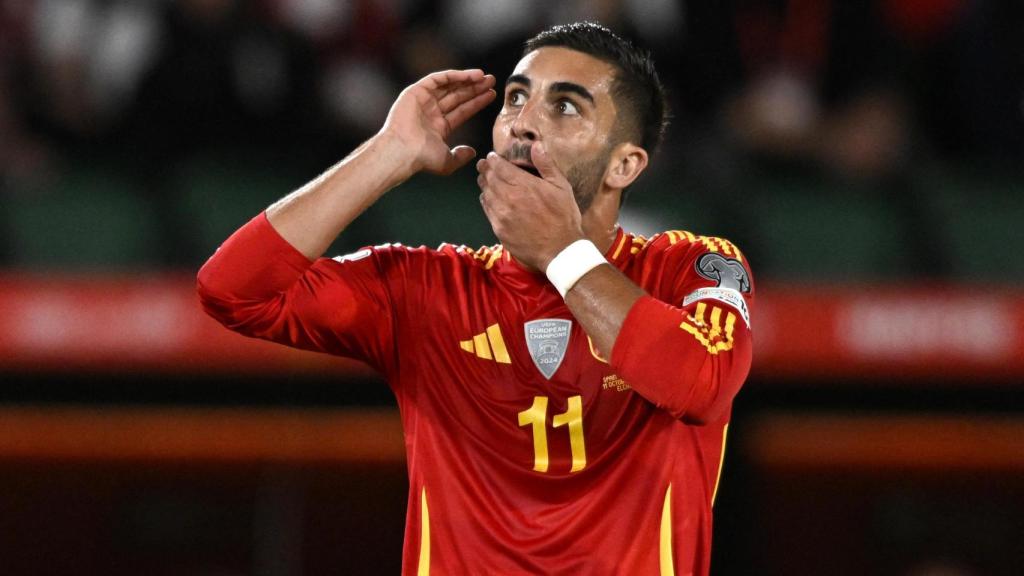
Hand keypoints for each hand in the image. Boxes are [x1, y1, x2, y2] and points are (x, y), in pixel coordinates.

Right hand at [380, 69, 495, 176]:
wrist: (402, 151)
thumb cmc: (421, 159)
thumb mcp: (446, 162)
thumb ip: (460, 157)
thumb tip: (472, 152)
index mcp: (438, 127)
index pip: (462, 111)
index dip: (476, 102)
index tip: (492, 95)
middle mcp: (431, 112)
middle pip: (457, 96)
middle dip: (474, 88)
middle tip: (492, 81)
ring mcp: (423, 101)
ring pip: (449, 86)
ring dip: (467, 80)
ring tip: (485, 77)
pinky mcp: (416, 92)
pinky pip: (438, 79)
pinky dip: (454, 75)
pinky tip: (471, 75)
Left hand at [477, 143, 584, 270]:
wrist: (559, 250)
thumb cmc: (564, 217)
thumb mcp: (561, 187)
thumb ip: (546, 165)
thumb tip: (536, 145)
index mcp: (524, 185)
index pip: (500, 167)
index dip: (493, 160)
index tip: (491, 157)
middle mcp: (508, 198)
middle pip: (489, 178)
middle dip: (485, 169)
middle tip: (483, 165)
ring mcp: (501, 214)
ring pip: (485, 193)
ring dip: (484, 184)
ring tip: (484, 179)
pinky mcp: (498, 229)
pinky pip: (487, 210)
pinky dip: (485, 200)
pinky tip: (488, 198)